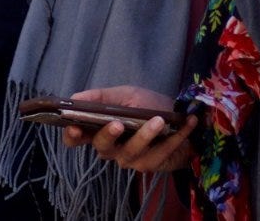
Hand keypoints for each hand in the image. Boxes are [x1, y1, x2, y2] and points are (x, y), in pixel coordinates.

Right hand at [60, 86, 196, 173]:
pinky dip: (174, 137)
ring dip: (146, 136)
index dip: (72, 136)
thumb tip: (74, 98)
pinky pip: (160, 153)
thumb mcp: (126, 95)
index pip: (77, 139)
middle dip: (108, 136)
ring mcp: (131, 159)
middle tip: (117, 124)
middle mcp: (112, 149)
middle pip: (102, 147)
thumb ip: (101, 97)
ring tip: (159, 120)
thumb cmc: (148, 106)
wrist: (180, 119)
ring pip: (132, 152)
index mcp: (100, 130)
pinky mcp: (152, 164)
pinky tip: (187, 123)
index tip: (75, 128)